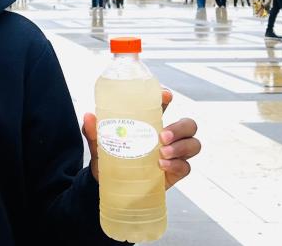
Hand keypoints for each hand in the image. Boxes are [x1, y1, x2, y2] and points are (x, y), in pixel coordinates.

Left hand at [82, 88, 200, 189]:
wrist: (107, 184)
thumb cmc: (108, 157)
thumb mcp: (99, 143)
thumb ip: (94, 131)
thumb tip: (89, 116)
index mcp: (149, 122)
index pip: (165, 104)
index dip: (168, 98)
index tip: (166, 96)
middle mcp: (166, 136)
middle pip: (188, 125)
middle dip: (180, 127)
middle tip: (162, 136)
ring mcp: (173, 154)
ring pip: (193, 144)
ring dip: (181, 146)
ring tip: (162, 153)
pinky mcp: (175, 172)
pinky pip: (186, 167)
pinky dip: (177, 165)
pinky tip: (162, 166)